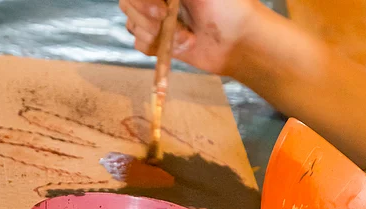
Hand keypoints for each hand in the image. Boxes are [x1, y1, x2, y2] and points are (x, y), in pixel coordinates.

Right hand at [119, 0, 261, 74]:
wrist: (238, 42)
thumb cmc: (227, 6)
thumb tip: (162, 0)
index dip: (142, 1)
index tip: (162, 9)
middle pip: (127, 4)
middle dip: (147, 17)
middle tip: (168, 20)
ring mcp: (157, 20)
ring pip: (132, 26)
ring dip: (158, 35)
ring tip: (186, 37)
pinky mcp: (159, 43)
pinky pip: (140, 44)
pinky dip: (158, 48)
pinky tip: (181, 46)